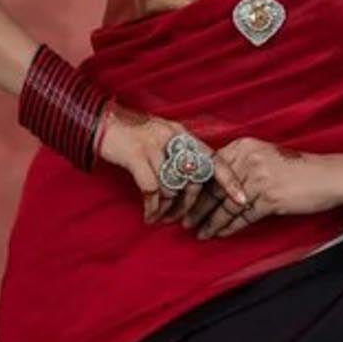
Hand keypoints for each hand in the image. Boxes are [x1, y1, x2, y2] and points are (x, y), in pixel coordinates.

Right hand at [96, 100, 252, 227]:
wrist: (100, 122)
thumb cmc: (132, 135)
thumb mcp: (162, 139)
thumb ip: (179, 155)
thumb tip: (195, 184)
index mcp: (183, 134)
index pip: (214, 158)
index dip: (230, 180)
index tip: (242, 200)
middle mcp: (172, 137)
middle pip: (194, 178)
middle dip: (191, 203)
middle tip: (185, 219)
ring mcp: (154, 145)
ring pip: (173, 186)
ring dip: (169, 208)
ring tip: (163, 218)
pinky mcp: (136, 155)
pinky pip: (152, 189)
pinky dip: (153, 207)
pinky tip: (150, 217)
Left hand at [176, 139, 342, 239]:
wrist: (328, 177)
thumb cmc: (298, 169)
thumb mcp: (265, 157)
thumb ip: (241, 165)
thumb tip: (215, 184)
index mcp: (243, 146)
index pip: (211, 169)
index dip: (196, 187)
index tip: (184, 199)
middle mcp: (247, 160)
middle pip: (215, 188)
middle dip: (198, 207)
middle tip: (184, 220)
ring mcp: (258, 179)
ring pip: (226, 205)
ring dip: (210, 221)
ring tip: (199, 232)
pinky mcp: (269, 198)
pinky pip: (242, 216)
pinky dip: (229, 227)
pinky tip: (220, 234)